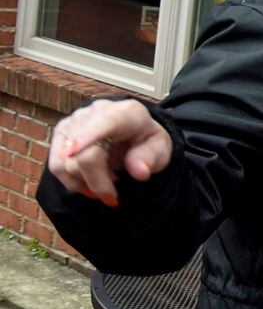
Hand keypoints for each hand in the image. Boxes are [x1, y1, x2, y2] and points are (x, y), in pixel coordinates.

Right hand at [47, 99, 172, 205]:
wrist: (135, 137)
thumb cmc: (147, 143)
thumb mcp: (159, 151)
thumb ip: (150, 159)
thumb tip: (139, 171)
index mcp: (127, 113)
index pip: (105, 121)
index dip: (87, 136)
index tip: (74, 152)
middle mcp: (95, 112)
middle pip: (82, 151)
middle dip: (97, 180)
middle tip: (112, 196)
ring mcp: (74, 122)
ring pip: (65, 162)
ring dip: (84, 182)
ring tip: (105, 182)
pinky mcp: (61, 135)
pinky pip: (57, 166)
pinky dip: (73, 181)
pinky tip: (90, 181)